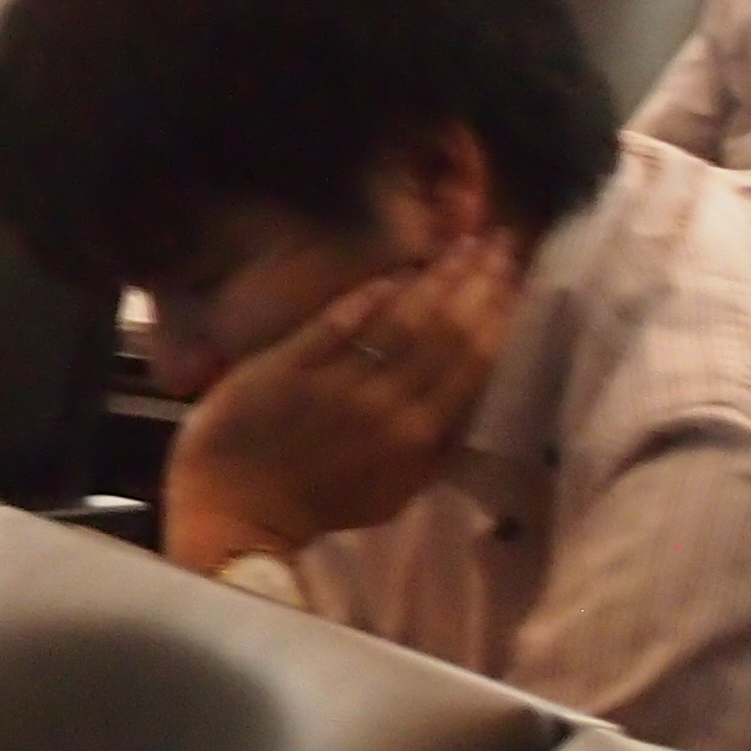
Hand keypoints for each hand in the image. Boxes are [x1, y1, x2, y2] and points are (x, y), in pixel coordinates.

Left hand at [166, 235, 517, 567]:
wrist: (238, 506)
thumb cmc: (320, 504)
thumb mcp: (396, 494)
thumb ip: (436, 452)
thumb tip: (476, 410)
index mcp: (416, 437)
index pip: (469, 366)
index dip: (495, 318)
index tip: (513, 280)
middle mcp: (384, 405)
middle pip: (441, 333)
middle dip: (475, 284)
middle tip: (498, 243)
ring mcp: (335, 381)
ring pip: (398, 321)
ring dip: (434, 279)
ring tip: (460, 246)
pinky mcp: (288, 363)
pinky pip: (337, 321)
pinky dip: (368, 295)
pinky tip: (395, 273)